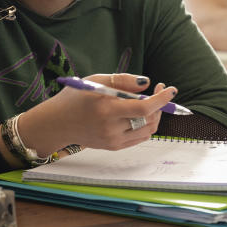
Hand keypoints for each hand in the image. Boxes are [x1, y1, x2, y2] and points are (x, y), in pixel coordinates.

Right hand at [17, 73, 176, 154]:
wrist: (57, 123)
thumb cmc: (74, 98)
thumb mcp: (94, 81)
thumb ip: (122, 81)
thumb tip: (147, 83)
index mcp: (106, 109)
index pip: (143, 107)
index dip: (161, 99)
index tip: (170, 89)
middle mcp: (111, 127)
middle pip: (149, 119)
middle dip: (159, 104)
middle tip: (158, 91)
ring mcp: (113, 139)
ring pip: (147, 129)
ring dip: (155, 115)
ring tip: (149, 103)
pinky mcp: (113, 146)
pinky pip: (139, 137)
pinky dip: (145, 125)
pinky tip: (141, 115)